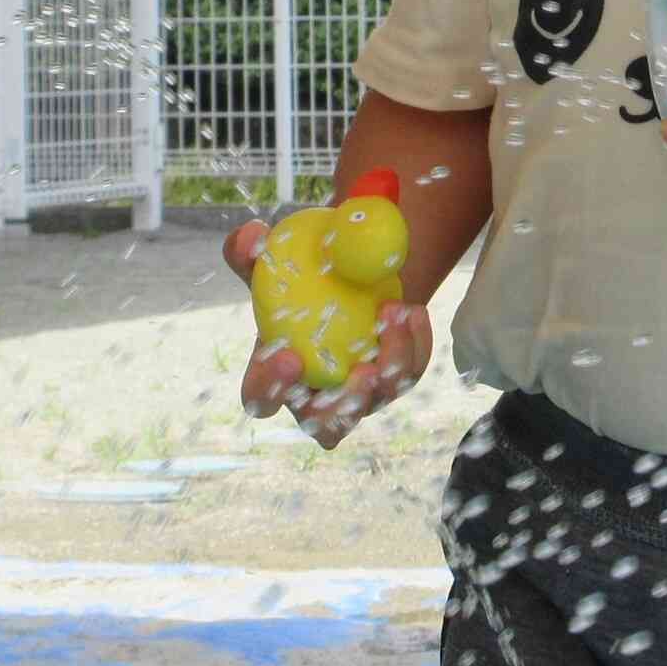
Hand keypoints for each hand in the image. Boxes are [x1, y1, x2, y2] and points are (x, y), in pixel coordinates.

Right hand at [224, 217, 433, 450]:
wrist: (351, 274)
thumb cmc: (302, 278)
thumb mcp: (275, 260)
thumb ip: (251, 250)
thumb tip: (251, 238)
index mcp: (276, 375)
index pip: (261, 399)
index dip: (272, 388)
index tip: (289, 355)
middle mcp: (318, 397)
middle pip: (325, 427)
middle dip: (345, 405)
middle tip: (363, 370)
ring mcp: (361, 395)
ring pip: (378, 399)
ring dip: (391, 360)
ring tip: (393, 312)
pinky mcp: (395, 380)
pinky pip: (409, 372)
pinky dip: (415, 345)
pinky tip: (412, 311)